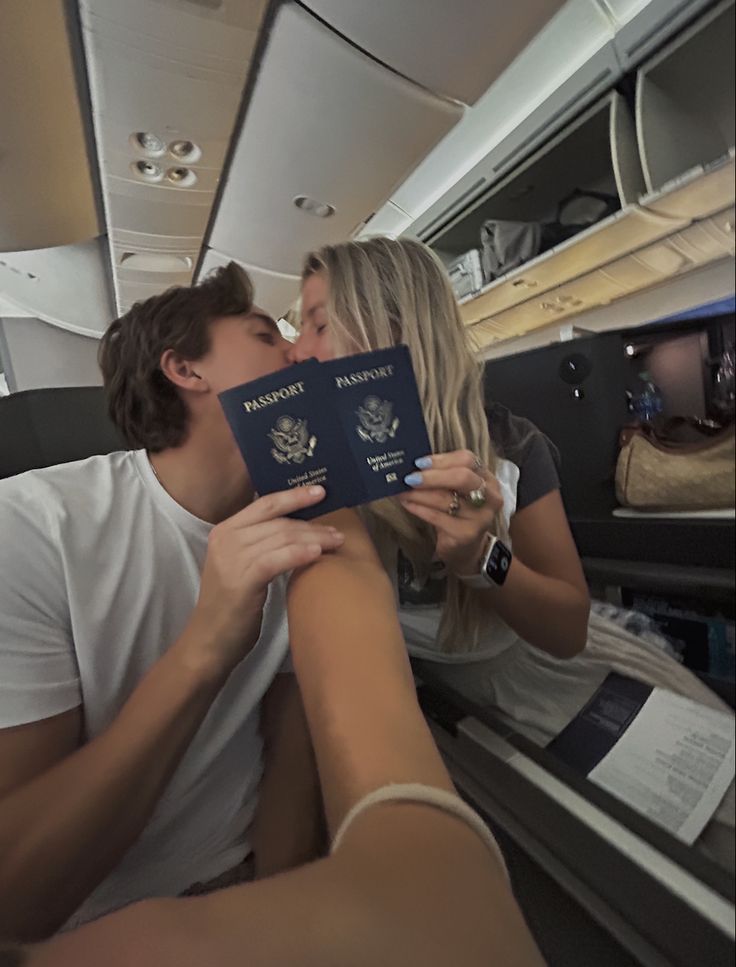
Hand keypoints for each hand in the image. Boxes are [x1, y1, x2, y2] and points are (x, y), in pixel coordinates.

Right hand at [188, 486, 342, 672]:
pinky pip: (276, 559)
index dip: (294, 496)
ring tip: (336, 543)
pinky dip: (299, 554)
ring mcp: (231, 559)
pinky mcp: (240, 580)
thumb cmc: (232, 606)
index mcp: (225, 530)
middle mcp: (226, 539)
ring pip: (281, 537)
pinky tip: (317, 554)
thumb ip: (260, 544)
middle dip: (312, 523)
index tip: (320, 492)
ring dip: (313, 538)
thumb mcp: (241, 565)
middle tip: (338, 531)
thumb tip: (297, 527)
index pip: (265, 503)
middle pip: (278, 521)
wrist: (209, 640)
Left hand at [398, 450, 503, 576]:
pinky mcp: (466, 533)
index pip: (468, 459)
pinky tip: (407, 504)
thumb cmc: (458, 513)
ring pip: (446, 498)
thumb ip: (443, 475)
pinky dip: (419, 508)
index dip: (442, 459)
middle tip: (410, 478)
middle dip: (432, 476)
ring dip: (419, 494)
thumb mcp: (457, 491)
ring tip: (402, 491)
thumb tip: (413, 465)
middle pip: (462, 477)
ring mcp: (480, 517)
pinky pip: (437, 517)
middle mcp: (490, 496)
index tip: (419, 462)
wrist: (466, 549)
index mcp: (487, 479)